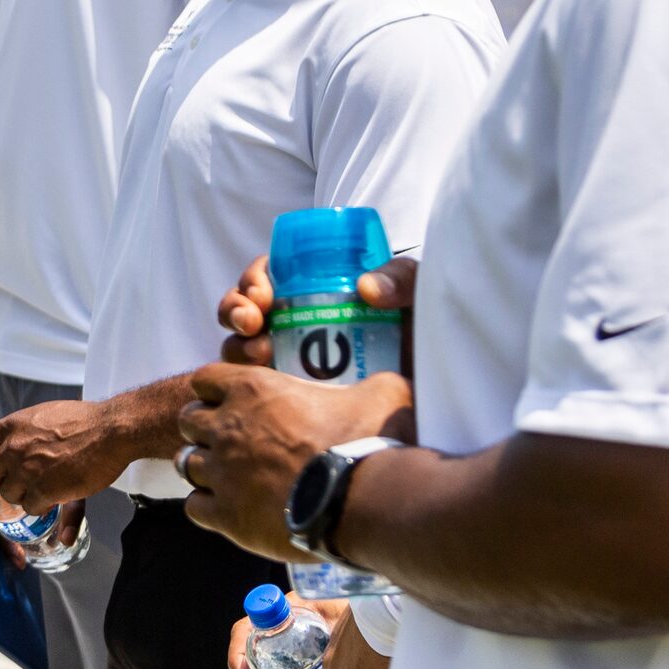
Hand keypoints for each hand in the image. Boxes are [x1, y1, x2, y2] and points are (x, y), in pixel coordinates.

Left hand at [0, 398, 138, 513]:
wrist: (109, 430)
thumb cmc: (85, 421)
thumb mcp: (46, 416)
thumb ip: (26, 432)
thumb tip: (17, 439)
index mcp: (14, 425)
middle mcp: (14, 447)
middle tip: (16, 484)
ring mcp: (27, 469)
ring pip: (9, 494)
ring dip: (23, 495)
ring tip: (41, 490)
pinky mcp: (43, 489)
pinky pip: (30, 507)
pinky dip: (40, 507)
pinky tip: (52, 500)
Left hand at [176, 363, 411, 559]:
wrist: (363, 502)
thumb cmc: (369, 443)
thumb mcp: (381, 395)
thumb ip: (373, 384)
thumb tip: (386, 385)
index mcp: (253, 390)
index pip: (203, 378)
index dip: (215, 390)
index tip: (234, 403)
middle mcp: (227, 427)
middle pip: (188, 420)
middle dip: (205, 429)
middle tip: (233, 442)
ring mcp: (222, 472)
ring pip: (185, 463)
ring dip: (206, 468)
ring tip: (232, 478)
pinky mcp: (224, 515)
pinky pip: (194, 506)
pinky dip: (208, 507)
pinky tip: (233, 510)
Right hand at [219, 254, 419, 369]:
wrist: (433, 388)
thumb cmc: (422, 334)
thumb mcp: (417, 295)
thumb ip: (400, 279)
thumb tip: (366, 288)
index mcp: (315, 288)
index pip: (271, 274)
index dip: (254, 279)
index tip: (261, 293)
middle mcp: (295, 320)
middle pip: (246, 307)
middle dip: (235, 310)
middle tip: (250, 321)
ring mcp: (290, 357)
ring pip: (242, 346)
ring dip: (239, 345)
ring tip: (259, 353)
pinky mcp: (291, 394)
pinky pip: (255, 387)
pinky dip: (247, 382)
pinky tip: (263, 382)